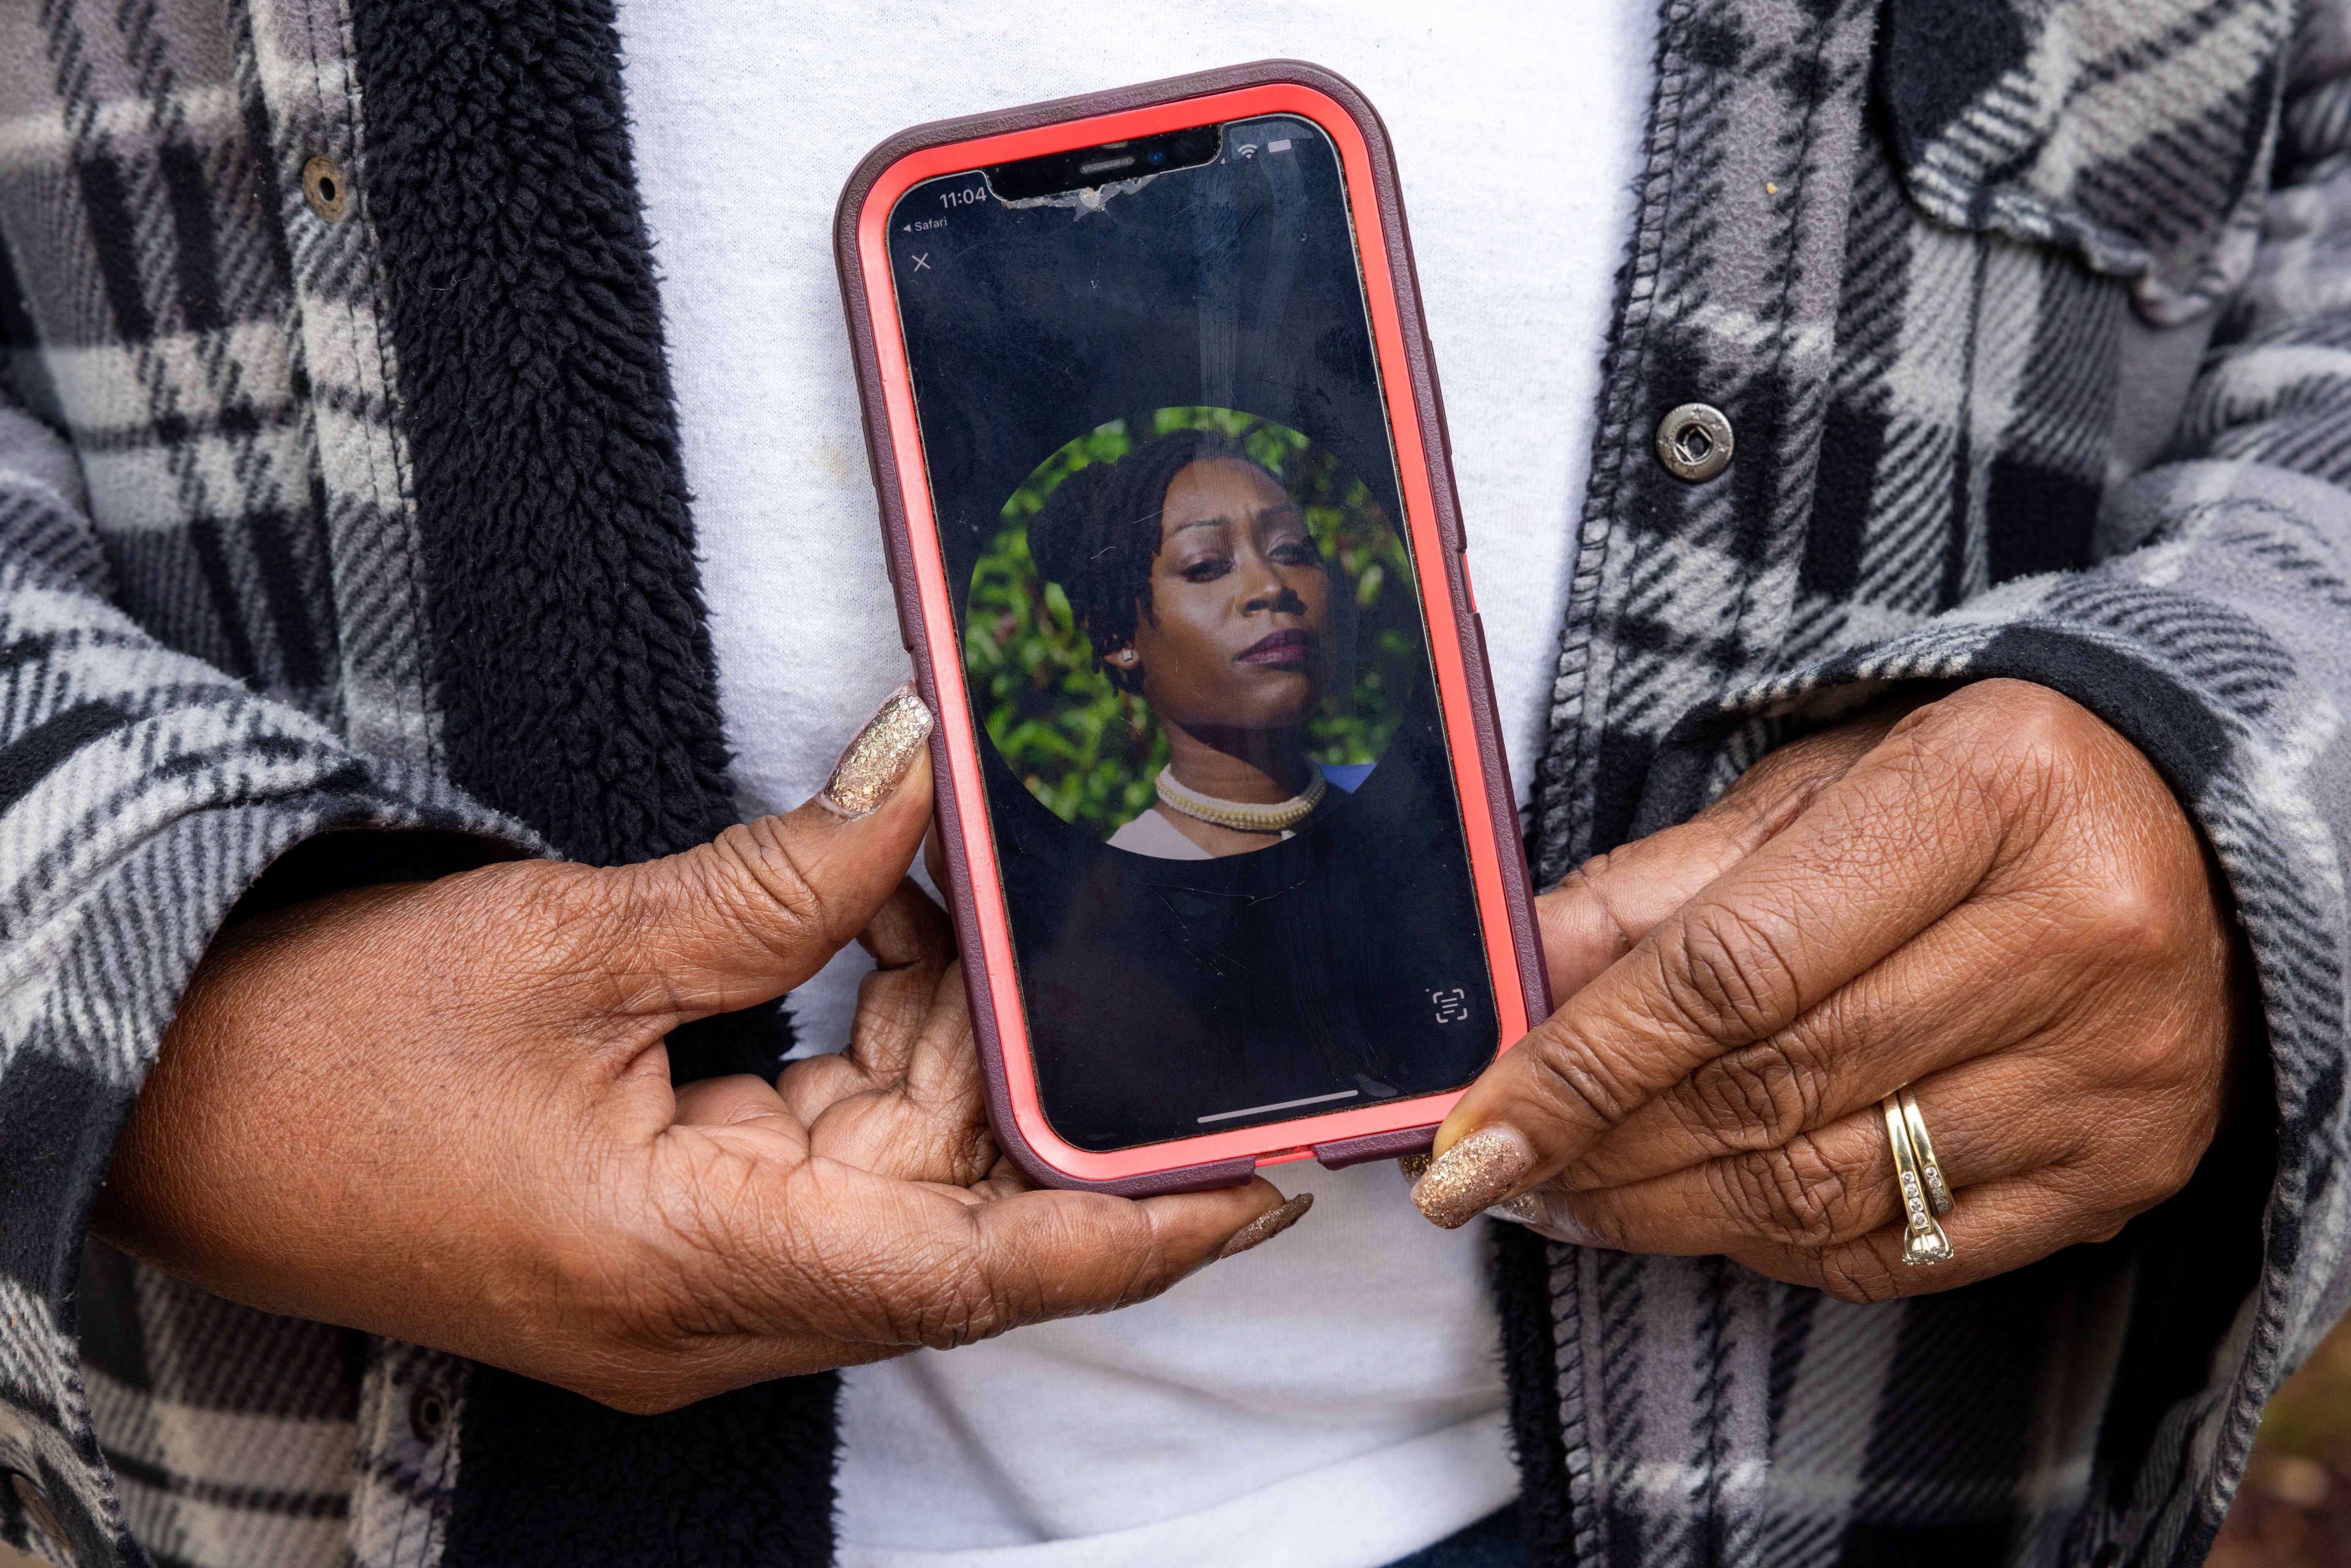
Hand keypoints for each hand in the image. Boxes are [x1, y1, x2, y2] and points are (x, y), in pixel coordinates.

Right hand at [95, 688, 1305, 1412]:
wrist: (169, 1098)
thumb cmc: (330, 1047)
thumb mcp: (577, 944)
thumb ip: (782, 879)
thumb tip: (919, 774)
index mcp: (691, 1265)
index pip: (979, 1271)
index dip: (1138, 1230)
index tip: (1265, 1183)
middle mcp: (712, 1307)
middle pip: (951, 1205)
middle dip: (1010, 1060)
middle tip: (1045, 917)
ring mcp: (694, 1278)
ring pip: (895, 1171)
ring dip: (927, 1032)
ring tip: (918, 885)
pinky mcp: (672, 1232)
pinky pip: (821, 1153)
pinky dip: (856, 1041)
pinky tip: (858, 929)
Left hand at [1409, 680, 2243, 1302]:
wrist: (2199, 836)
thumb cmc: (1972, 797)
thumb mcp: (1816, 790)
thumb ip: (1656, 890)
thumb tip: (1513, 981)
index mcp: (1982, 798)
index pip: (1731, 968)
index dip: (1579, 1064)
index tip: (1470, 1135)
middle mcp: (2068, 937)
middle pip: (1768, 1086)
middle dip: (1598, 1147)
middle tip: (1495, 1170)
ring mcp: (2108, 1072)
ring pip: (1823, 1186)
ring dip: (1662, 1208)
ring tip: (1567, 1195)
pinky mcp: (2121, 1170)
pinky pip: (1902, 1250)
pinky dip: (1773, 1244)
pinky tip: (1698, 1212)